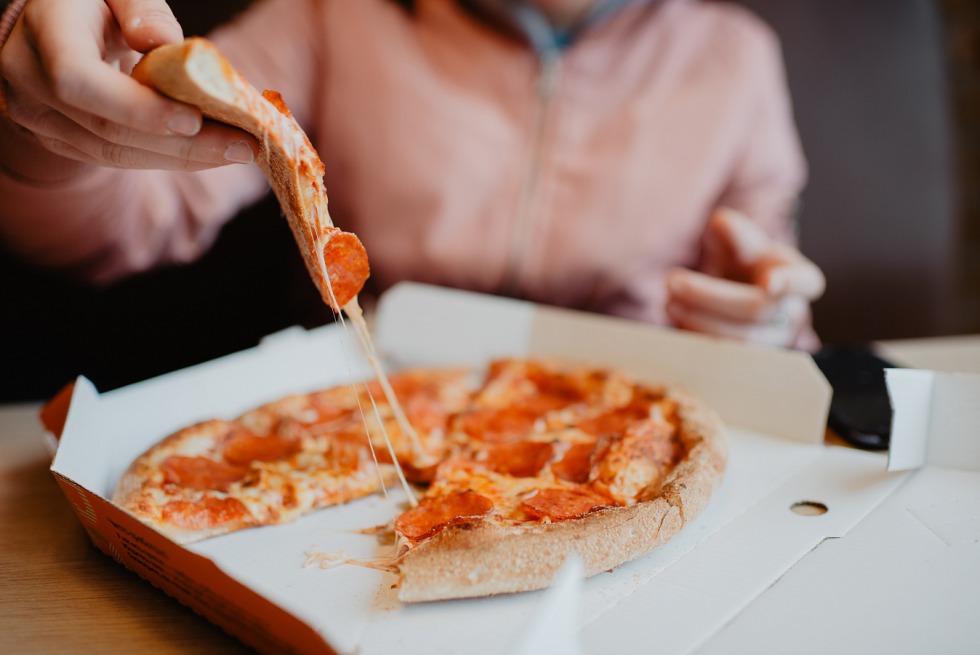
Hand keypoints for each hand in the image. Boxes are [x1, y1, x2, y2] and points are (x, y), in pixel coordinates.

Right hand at [0, 0, 255, 182]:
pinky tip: (210, 152)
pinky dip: (168, 158)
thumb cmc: (94, 2)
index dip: (137, 107)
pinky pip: (117, 159)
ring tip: (238, 151)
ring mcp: (40, 118)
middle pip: (108, 128)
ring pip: (116, 153)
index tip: (195, 118)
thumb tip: (165, 43)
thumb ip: (140, 7)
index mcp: (44, 33)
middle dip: (182, 143)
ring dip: (184, 157)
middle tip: (244, 145)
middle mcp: (30, 80)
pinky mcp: (61, 141)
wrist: (53, 25)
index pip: (78, 79)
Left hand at [665, 208, 824, 347]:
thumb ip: (732, 231)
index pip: (805, 281)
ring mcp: (772, 341)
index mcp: (800, 278)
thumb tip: (720, 222)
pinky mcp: (748, 361)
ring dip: (699, 321)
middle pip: (755, 309)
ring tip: (668, 301)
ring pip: (738, 340)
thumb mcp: (739, 241)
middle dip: (710, 296)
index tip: (770, 283)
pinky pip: (724, 359)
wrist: (739, 292)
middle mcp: (791, 314)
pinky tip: (675, 319)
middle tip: (671, 280)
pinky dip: (697, 339)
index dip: (789, 282)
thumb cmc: (745, 262)